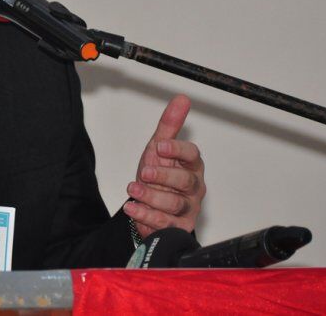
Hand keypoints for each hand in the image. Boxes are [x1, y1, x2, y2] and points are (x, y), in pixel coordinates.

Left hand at [124, 94, 205, 238]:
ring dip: (151, 197)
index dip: (178, 150)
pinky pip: (165, 224)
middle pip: (186, 182)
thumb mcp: (160, 148)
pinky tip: (132, 208)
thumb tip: (181, 99)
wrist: (150, 205)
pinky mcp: (177, 227)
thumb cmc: (160, 175)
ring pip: (175, 205)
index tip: (161, 146)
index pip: (192, 156)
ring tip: (133, 190)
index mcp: (191, 166)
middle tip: (144, 172)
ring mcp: (187, 209)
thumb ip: (169, 125)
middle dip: (164, 177)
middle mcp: (193, 188)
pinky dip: (146, 216)